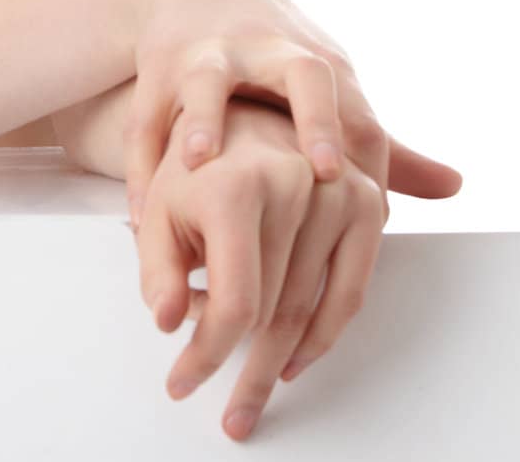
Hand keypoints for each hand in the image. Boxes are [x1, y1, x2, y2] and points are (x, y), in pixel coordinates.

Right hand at [120, 0, 462, 232]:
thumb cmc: (272, 55)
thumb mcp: (326, 85)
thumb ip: (381, 144)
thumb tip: (455, 187)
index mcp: (320, 64)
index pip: (362, 114)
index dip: (375, 161)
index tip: (378, 212)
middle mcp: (271, 51)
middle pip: (303, 76)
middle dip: (317, 119)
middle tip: (326, 174)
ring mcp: (209, 54)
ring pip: (206, 83)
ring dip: (202, 121)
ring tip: (197, 161)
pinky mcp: (157, 65)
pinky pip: (146, 116)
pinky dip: (143, 163)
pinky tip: (145, 215)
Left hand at [133, 96, 385, 441]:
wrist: (239, 103)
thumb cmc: (190, 162)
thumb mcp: (156, 208)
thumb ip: (157, 267)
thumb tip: (165, 320)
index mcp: (236, 186)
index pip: (232, 299)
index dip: (207, 352)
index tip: (181, 383)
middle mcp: (294, 185)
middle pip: (273, 309)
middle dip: (243, 371)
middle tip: (227, 415)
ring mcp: (336, 191)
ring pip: (313, 305)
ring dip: (284, 363)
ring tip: (253, 400)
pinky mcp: (363, 200)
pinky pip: (354, 285)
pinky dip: (326, 331)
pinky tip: (295, 360)